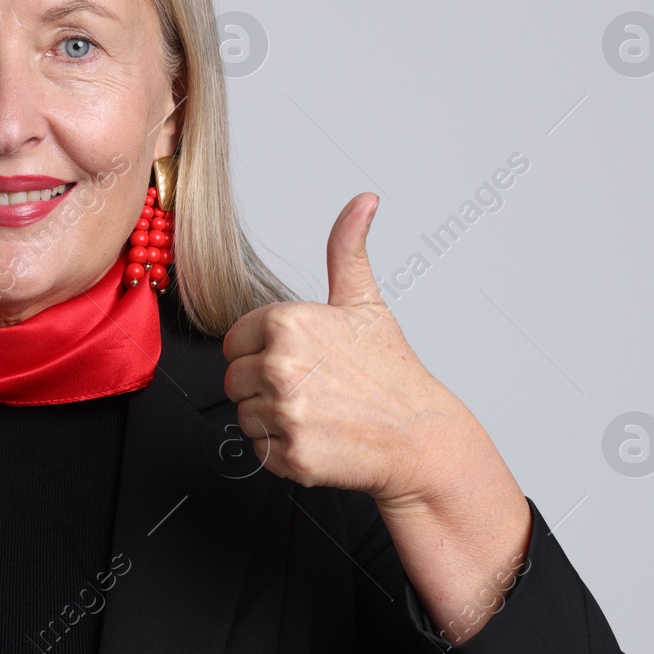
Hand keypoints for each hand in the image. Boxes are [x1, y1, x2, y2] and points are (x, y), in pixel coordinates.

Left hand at [221, 193, 483, 505]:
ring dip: (272, 417)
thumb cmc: (390, 371)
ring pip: (243, 414)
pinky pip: (258, 448)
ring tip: (318, 412)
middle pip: (234, 379)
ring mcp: (284, 410)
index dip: (262, 351)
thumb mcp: (364, 302)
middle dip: (264, 385)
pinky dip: (282, 448)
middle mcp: (280, 364)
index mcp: (288, 322)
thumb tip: (363, 201)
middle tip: (313, 388)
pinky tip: (318, 436)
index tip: (301, 360)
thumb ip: (347, 248)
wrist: (419, 437)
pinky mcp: (288, 453)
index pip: (234, 341)